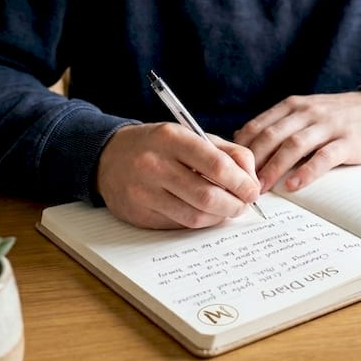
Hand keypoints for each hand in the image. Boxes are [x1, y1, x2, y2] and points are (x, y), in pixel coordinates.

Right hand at [97, 122, 260, 228]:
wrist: (108, 157)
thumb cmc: (159, 145)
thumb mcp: (191, 135)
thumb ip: (227, 152)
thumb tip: (252, 179)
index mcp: (172, 138)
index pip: (217, 165)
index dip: (242, 182)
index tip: (252, 190)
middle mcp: (155, 165)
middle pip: (208, 196)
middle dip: (234, 205)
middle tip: (243, 204)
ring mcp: (144, 192)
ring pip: (195, 215)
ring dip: (219, 217)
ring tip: (227, 209)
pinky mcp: (139, 214)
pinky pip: (179, 225)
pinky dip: (199, 221)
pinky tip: (205, 213)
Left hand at [235, 91, 360, 193]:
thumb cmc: (336, 117)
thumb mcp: (305, 112)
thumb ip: (277, 124)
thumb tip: (239, 138)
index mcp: (294, 106)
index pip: (259, 125)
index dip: (242, 147)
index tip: (230, 168)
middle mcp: (308, 112)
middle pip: (272, 135)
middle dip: (254, 160)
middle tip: (241, 184)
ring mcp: (328, 126)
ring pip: (294, 146)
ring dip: (274, 168)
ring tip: (262, 188)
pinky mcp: (348, 141)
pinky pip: (324, 157)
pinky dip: (307, 172)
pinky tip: (294, 186)